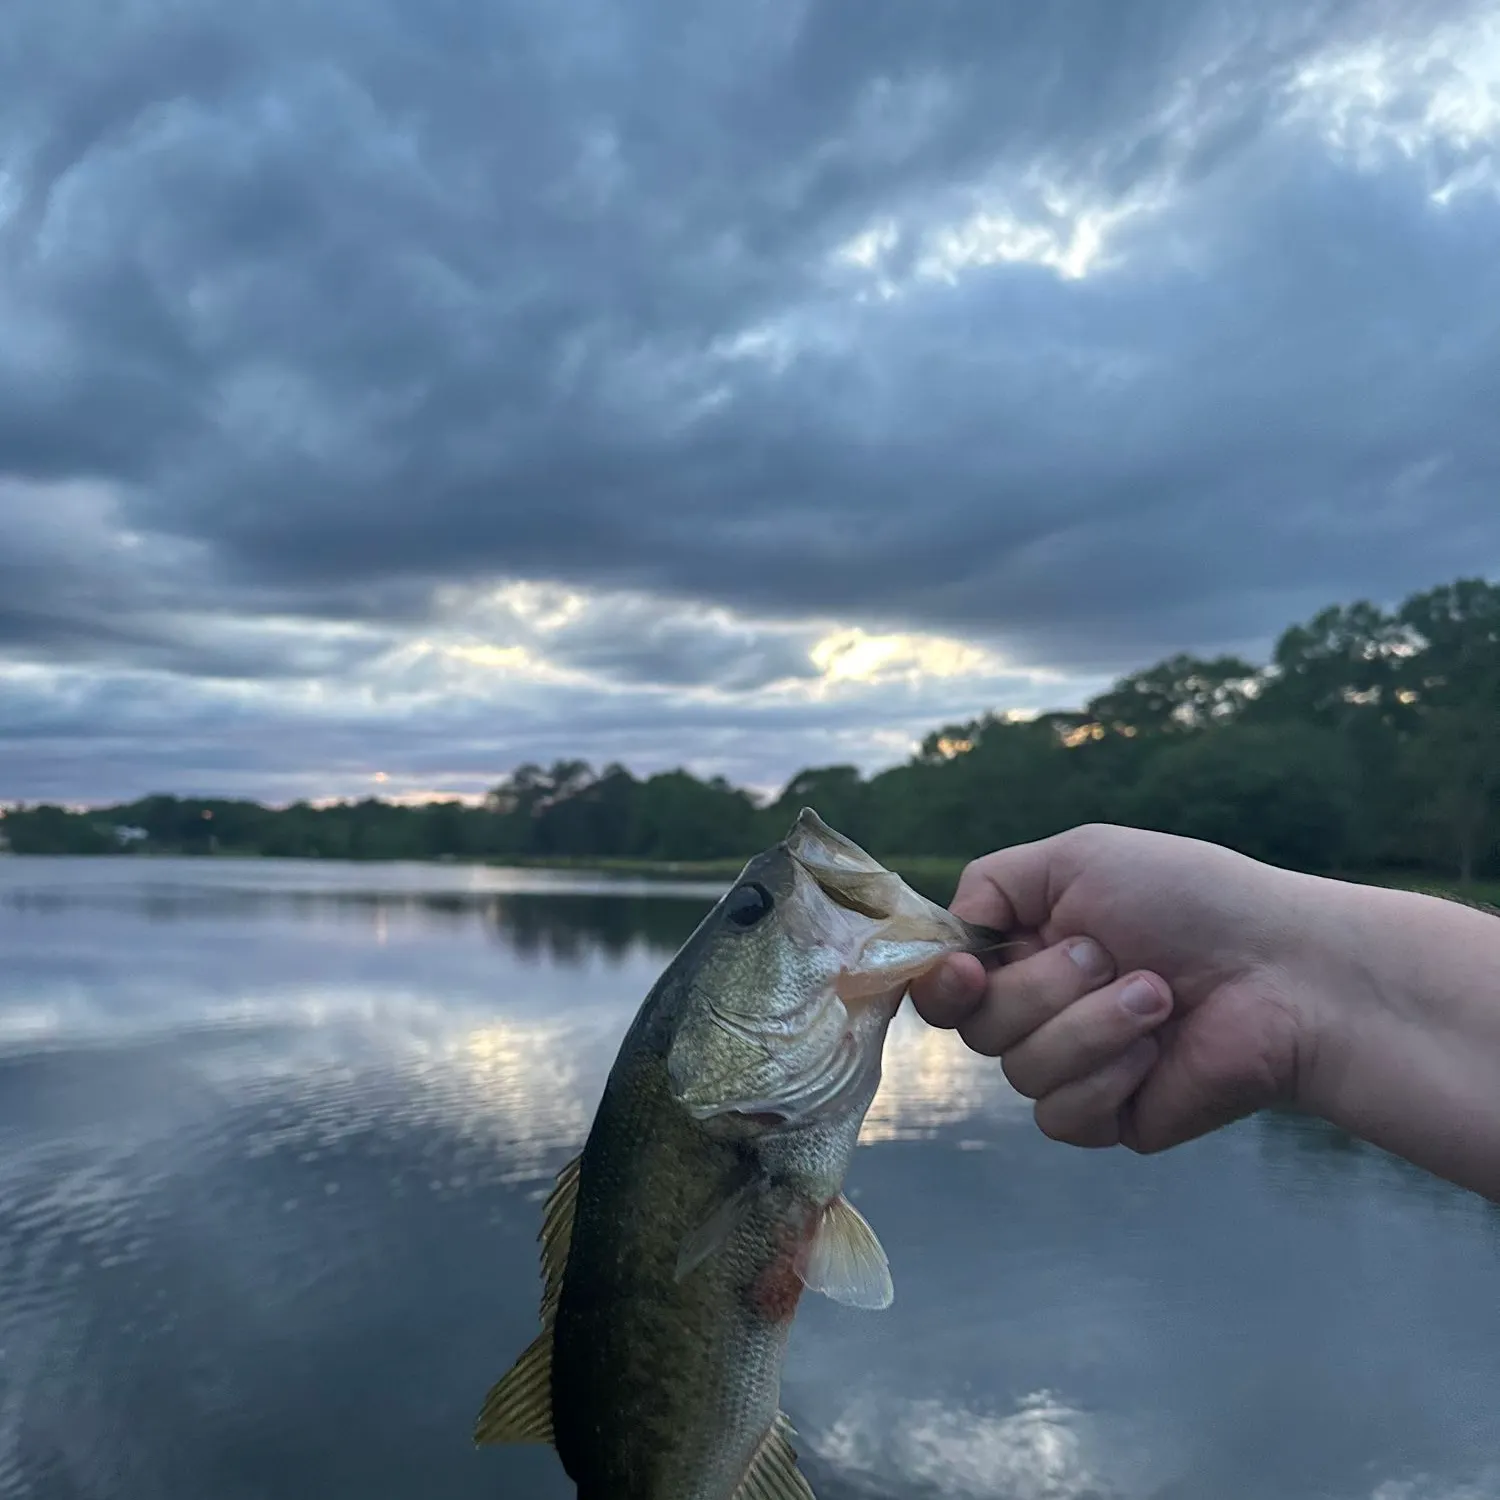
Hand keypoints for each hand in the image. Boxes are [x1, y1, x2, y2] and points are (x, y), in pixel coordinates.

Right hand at [909, 824, 1332, 1151]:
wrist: (1283, 971)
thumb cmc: (1189, 900)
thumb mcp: (1078, 858)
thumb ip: (991, 885)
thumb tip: (947, 943)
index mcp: (1026, 946)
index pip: (945, 981)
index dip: (942, 983)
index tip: (970, 971)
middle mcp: (1039, 1007)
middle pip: (975, 1025)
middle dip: (1042, 988)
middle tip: (1108, 955)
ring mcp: (1073, 1065)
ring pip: (1018, 1071)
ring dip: (1090, 1027)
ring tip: (1158, 996)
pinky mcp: (1108, 1117)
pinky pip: (1060, 1114)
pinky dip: (1108, 1075)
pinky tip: (1157, 1054)